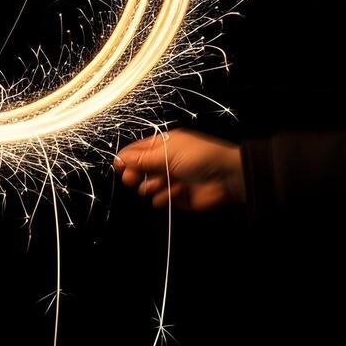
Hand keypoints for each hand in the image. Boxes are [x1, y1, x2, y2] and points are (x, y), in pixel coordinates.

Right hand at [114, 129, 244, 210]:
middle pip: (137, 170)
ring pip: (146, 187)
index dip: (126, 159)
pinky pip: (159, 200)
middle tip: (133, 179)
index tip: (119, 167)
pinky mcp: (175, 197)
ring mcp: (169, 180)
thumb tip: (119, 159)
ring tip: (163, 183)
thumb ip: (141, 158)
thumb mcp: (167, 152)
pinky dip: (165, 197)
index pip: (136, 151)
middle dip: (134, 175)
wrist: (226, 177)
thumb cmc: (199, 156)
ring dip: (152, 186)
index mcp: (161, 145)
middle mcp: (163, 162)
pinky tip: (175, 192)